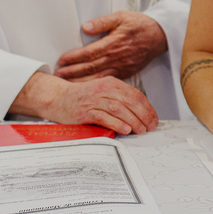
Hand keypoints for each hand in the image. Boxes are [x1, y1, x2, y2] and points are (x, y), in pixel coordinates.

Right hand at [11, 72, 158, 134]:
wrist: (58, 98)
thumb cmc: (83, 97)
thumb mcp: (104, 92)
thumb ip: (119, 99)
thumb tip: (140, 113)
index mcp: (111, 83)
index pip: (135, 95)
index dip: (147, 108)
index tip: (154, 119)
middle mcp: (104, 89)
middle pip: (130, 102)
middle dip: (143, 115)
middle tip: (150, 127)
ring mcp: (94, 100)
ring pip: (119, 109)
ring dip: (133, 121)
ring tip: (141, 130)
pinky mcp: (85, 112)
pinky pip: (105, 118)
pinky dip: (117, 124)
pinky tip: (125, 129)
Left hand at [56, 11, 167, 81]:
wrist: (160, 36)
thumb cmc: (141, 25)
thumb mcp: (122, 16)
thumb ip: (103, 22)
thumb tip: (86, 27)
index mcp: (114, 43)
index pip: (89, 53)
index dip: (74, 57)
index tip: (62, 60)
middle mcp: (117, 57)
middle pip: (90, 67)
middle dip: (72, 72)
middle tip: (58, 74)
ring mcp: (122, 67)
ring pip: (98, 77)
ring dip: (81, 80)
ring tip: (67, 83)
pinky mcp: (126, 72)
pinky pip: (108, 80)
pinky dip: (95, 84)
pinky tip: (87, 87)